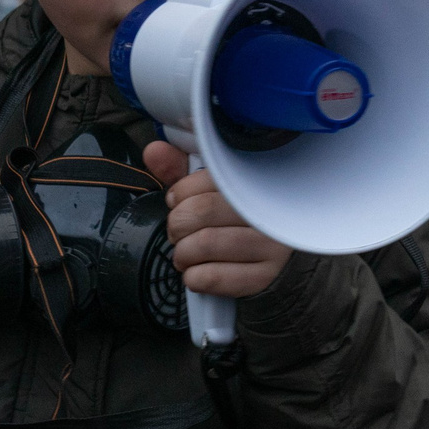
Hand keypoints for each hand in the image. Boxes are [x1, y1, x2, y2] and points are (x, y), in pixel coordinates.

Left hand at [143, 139, 292, 298]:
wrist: (274, 258)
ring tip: (186, 253)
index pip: (206, 179)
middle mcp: (268, 208)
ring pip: (204, 244)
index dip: (180, 193)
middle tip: (179, 231)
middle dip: (177, 225)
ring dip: (182, 253)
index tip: (178, 201)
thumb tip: (154, 151)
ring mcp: (271, 244)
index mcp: (256, 180)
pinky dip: (193, 276)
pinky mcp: (265, 277)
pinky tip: (199, 271)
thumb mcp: (210, 188)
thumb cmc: (234, 218)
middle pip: (201, 212)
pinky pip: (212, 277)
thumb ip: (180, 169)